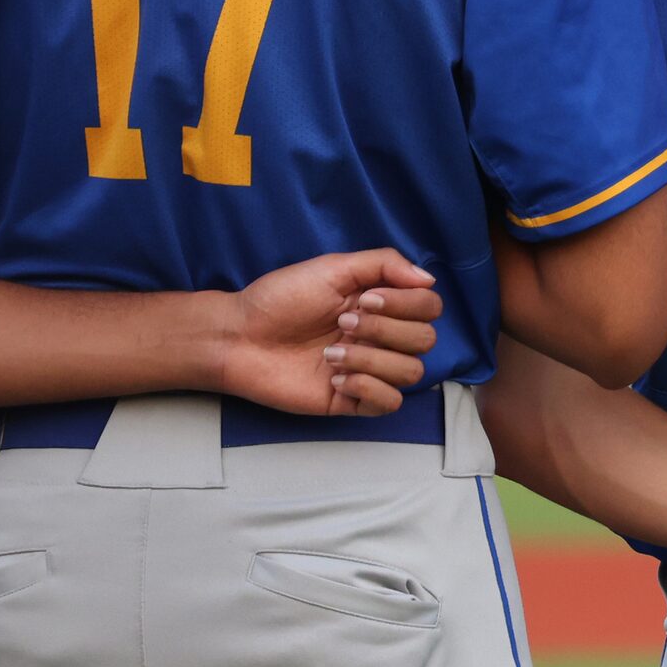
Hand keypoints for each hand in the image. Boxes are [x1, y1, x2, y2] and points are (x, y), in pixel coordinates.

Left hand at [217, 251, 444, 415]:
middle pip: (425, 340)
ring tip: (331, 354)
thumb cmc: (279, 299)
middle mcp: (381, 337)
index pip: (429, 307)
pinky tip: (337, 377)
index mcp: (381, 305)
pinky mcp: (352, 400)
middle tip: (341, 323)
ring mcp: (369, 369)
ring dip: (372, 360)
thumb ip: (384, 263)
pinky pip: (390, 402)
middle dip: (386, 330)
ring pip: (411, 372)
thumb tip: (428, 278)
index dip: (406, 304)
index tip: (365, 299)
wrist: (237, 338)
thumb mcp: (332, 267)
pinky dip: (369, 388)